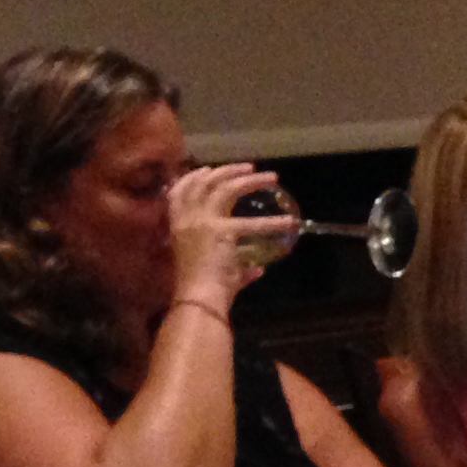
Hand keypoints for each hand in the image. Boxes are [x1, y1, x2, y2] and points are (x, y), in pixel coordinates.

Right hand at [166, 163, 291, 310]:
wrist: (197, 299)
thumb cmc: (202, 290)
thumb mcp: (214, 269)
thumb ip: (237, 266)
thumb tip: (258, 269)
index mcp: (177, 225)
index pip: (179, 191)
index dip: (195, 177)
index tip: (209, 169)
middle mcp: (186, 219)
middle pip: (205, 183)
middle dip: (229, 171)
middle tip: (250, 167)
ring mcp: (201, 222)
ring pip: (226, 188)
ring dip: (250, 180)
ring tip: (272, 177)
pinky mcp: (221, 231)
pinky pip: (251, 223)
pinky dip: (273, 222)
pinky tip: (290, 222)